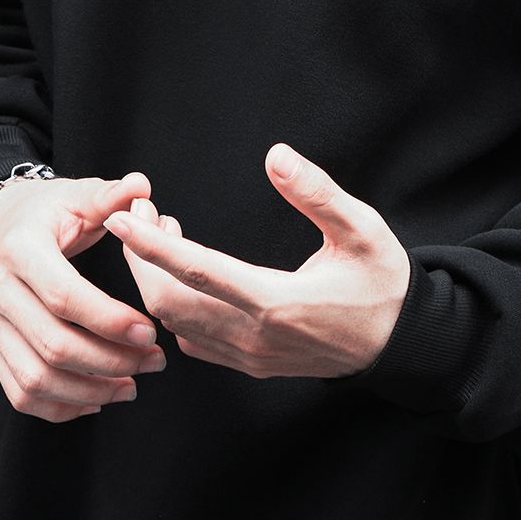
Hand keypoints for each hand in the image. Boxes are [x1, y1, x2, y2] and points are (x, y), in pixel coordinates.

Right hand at [0, 171, 167, 422]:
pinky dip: (59, 406)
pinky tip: (97, 399)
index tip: (150, 331)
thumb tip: (141, 186)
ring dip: (89, 390)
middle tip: (154, 360)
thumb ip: (110, 196)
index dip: (109, 319)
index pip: (64, 296)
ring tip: (133, 385)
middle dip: (110, 361)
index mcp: (21, 250)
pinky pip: (20, 393)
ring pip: (35, 379)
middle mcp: (0, 292)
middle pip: (53, 345)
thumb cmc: (46, 209)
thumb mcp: (76, 194)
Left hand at [104, 145, 410, 379]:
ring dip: (155, 279)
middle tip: (140, 212)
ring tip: (163, 232)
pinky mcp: (250, 364)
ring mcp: (249, 356)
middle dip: (141, 258)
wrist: (400, 343)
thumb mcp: (362, 229)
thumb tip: (276, 155)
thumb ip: (318, 193)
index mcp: (275, 302)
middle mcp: (253, 336)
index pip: (196, 271)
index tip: (120, 219)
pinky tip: (183, 273)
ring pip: (175, 323)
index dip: (150, 245)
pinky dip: (173, 306)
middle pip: (168, 302)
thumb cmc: (382, 282)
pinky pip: (193, 340)